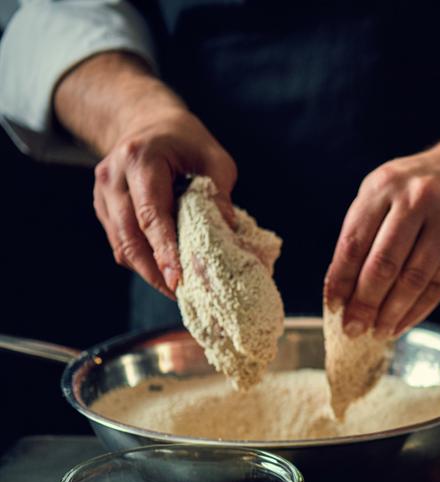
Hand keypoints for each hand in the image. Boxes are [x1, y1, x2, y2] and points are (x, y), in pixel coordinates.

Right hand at [92, 107, 235, 296]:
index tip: (178, 279)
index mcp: (139, 160)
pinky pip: (120, 241)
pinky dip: (141, 260)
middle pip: (130, 237)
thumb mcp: (214, 157)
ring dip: (148, 270)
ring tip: (177, 288)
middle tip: (182, 294)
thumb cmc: (185, 140)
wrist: (147, 122)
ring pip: (121, 244)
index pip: (151, 214)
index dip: (164, 250)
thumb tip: (228, 232)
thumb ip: (220, 192)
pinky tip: (165, 270)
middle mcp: (113, 177)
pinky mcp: (103, 207)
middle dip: (155, 270)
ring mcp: (102, 193)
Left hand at [324, 146, 439, 336]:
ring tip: (378, 331)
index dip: (341, 280)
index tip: (334, 306)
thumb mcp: (384, 191)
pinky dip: (419, 309)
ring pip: (414, 279)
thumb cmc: (418, 187)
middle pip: (384, 263)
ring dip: (392, 312)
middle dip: (365, 303)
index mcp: (384, 186)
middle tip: (353, 329)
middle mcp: (417, 199)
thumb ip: (363, 230)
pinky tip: (403, 322)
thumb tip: (343, 289)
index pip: (354, 242)